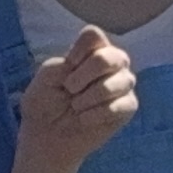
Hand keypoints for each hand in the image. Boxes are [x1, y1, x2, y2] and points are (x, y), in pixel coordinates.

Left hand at [17, 22, 138, 171]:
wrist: (47, 136)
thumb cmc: (45, 103)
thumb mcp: (45, 79)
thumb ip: (61, 65)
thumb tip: (80, 66)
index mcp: (90, 50)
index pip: (93, 36)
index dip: (79, 51)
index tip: (66, 68)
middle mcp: (112, 63)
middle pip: (110, 57)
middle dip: (85, 75)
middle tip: (69, 89)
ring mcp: (122, 83)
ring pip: (120, 81)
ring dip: (90, 97)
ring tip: (75, 107)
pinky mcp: (128, 106)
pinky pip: (123, 105)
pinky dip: (97, 114)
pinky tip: (83, 119)